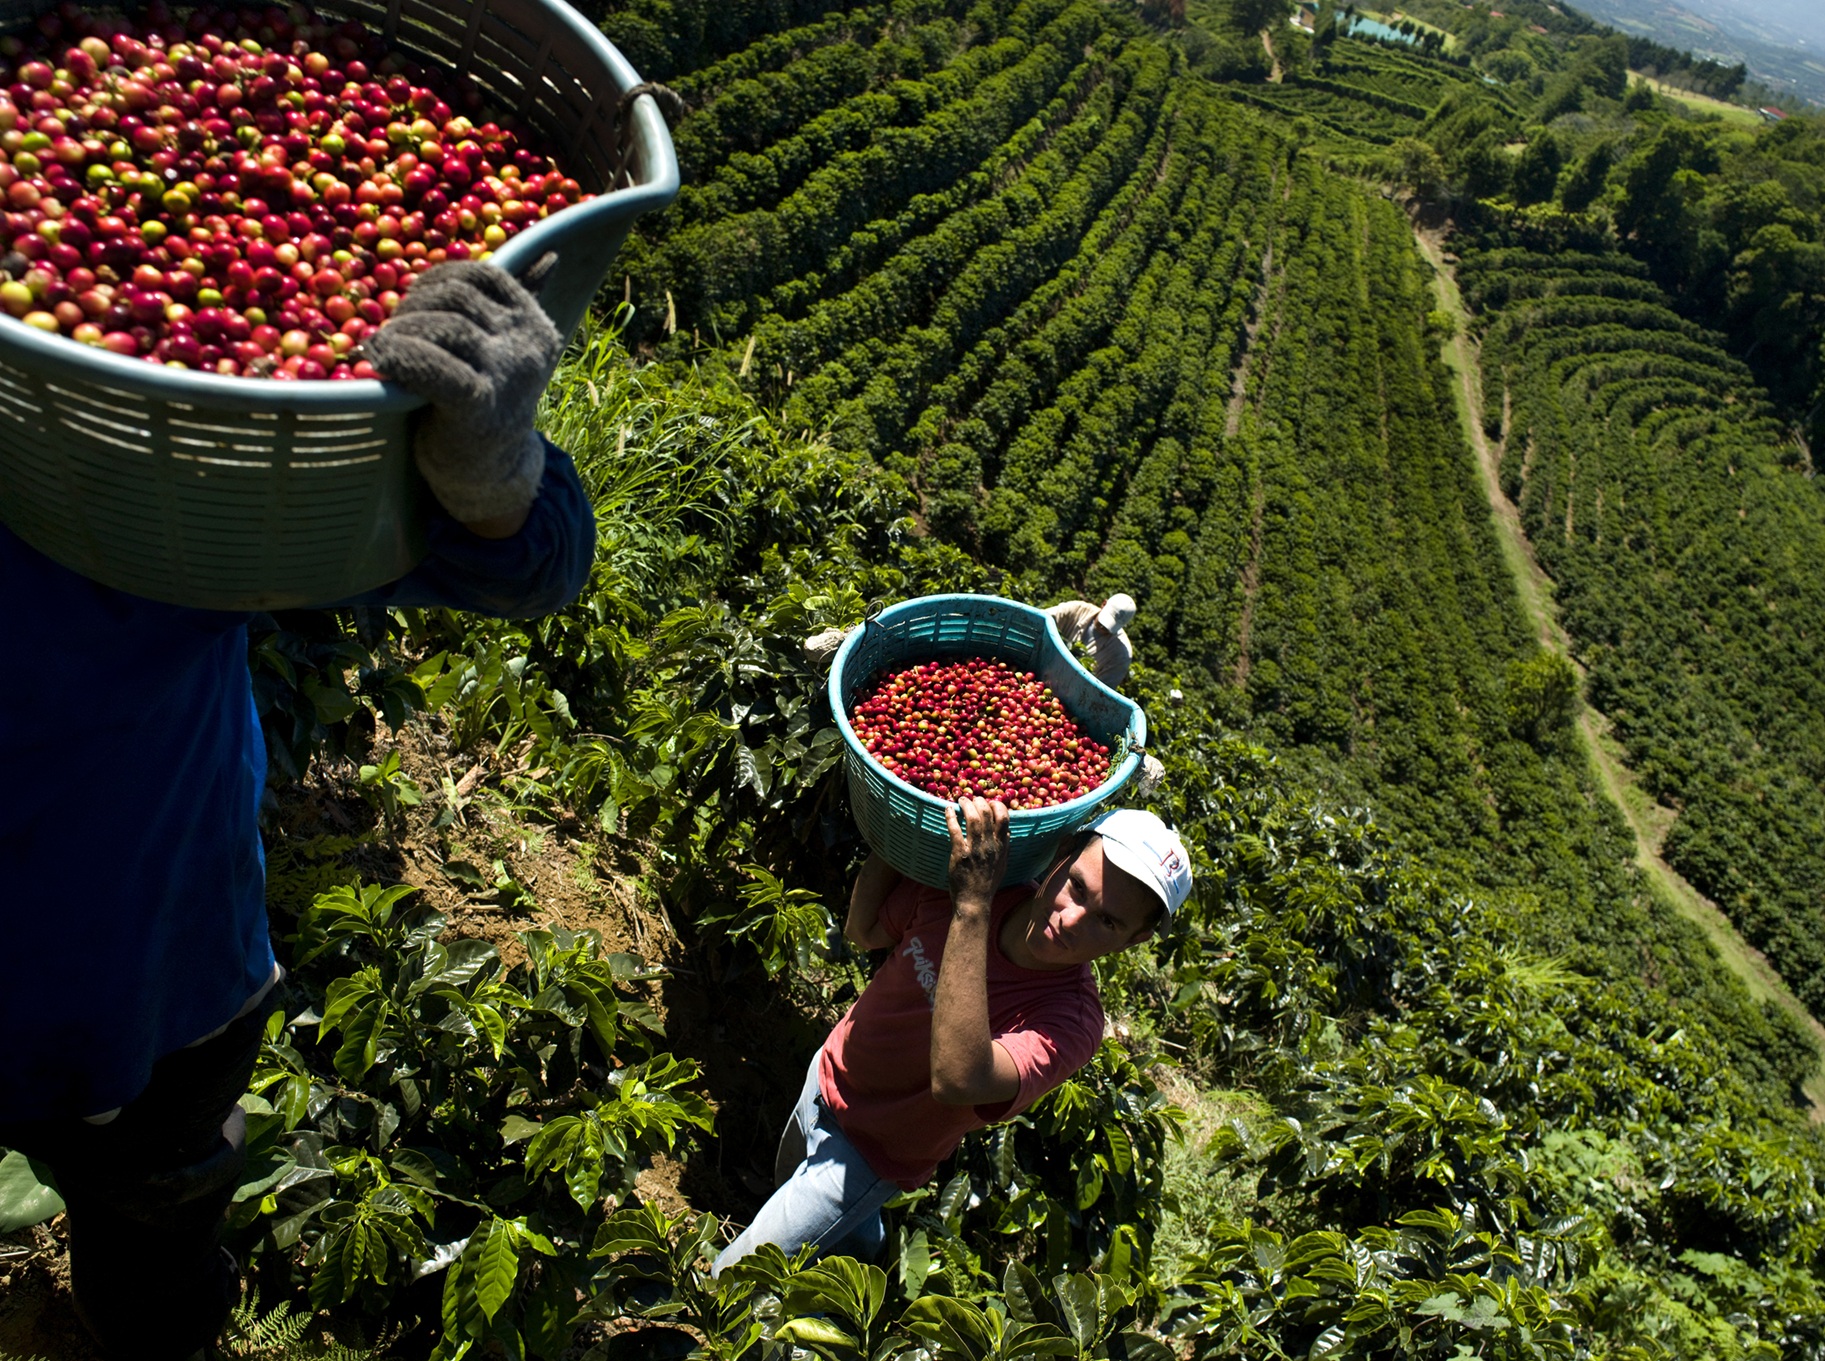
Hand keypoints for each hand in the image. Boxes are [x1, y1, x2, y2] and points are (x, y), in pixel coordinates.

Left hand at [365, 259, 562, 524]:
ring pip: (442, 325)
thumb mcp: (508, 349)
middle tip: (392, 333)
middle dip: (412, 307)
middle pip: (456, 297)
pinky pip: (429, 362)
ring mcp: (506, 374)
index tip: (415, 306)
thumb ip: (522, 304)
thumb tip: (551, 257)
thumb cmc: (489, 403)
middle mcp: (527, 344)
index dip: (437, 280)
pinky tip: (381, 362)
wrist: (490, 474)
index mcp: (534, 324)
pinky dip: (399, 355)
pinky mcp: (478, 404)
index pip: (482, 274)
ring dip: (400, 331)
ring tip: (382, 350)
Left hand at [946, 796, 1008, 908]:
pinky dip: (951, 817)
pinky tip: (948, 810)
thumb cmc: (988, 883)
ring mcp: (975, 849)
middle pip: (987, 813)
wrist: (975, 901)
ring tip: (961, 800)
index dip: (996, 805)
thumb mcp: (1002, 864)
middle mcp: (990, 845)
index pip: (1004, 817)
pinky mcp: (960, 854)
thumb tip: (1007, 832)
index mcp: (1001, 846)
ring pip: (972, 818)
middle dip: (979, 801)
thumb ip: (1005, 847)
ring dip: (966, 805)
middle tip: (972, 799)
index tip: (989, 803)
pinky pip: (955, 830)